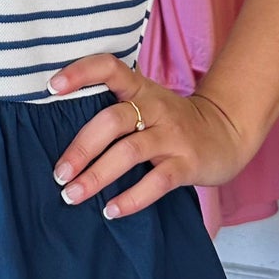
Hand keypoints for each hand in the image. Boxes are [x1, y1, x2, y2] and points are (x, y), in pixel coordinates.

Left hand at [47, 53, 252, 219]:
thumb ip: (114, 108)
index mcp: (140, 89)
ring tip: (73, 195)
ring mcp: (172, 136)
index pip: (109, 68)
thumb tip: (58, 129)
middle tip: (59, 173)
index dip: (81, 73)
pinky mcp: (187, 164)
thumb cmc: (172, 121)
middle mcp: (155, 107)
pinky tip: (111, 210)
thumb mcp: (147, 102)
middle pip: (112, 120)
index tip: (52, 87)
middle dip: (81, 148)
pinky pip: (156, 182)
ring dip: (97, 176)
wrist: (226, 132)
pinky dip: (131, 198)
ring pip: (129, 152)